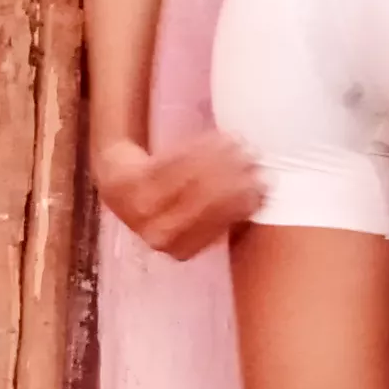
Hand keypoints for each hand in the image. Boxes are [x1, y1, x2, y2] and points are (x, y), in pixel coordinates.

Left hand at [94, 134, 264, 260]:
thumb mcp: (197, 216)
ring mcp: (141, 210)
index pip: (220, 224)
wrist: (122, 186)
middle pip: (207, 201)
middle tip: (254, 157)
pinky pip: (172, 162)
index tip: (265, 181)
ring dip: (219, 158)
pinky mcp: (130, 182)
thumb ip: (227, 212)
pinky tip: (215, 138)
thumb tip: (266, 194)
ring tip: (237, 143)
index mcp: (183, 250)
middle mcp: (160, 236)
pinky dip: (198, 148)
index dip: (245, 201)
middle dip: (235, 176)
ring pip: (191, 179)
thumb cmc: (172, 200)